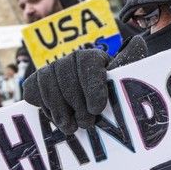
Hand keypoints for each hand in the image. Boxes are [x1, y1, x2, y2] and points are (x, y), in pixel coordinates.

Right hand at [23, 36, 146, 134]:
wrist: (93, 109)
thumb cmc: (112, 96)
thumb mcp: (125, 82)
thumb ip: (130, 66)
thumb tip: (137, 42)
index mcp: (93, 57)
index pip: (88, 63)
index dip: (91, 86)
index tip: (96, 109)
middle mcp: (70, 59)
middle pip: (66, 77)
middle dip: (77, 104)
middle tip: (87, 123)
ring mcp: (51, 70)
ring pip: (47, 85)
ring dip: (59, 110)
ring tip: (71, 127)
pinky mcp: (36, 83)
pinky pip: (32, 92)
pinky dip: (44, 107)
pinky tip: (58, 118)